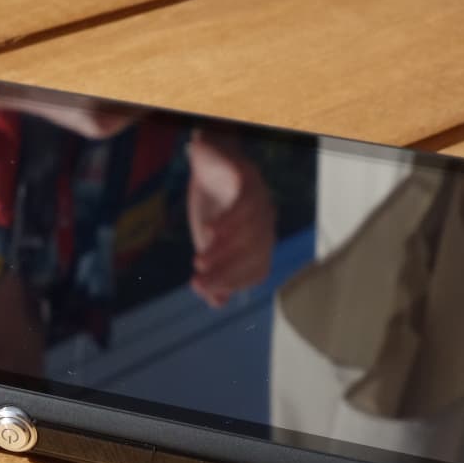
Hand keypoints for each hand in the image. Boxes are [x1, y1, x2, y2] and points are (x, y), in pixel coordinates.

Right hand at [185, 133, 275, 306]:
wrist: (208, 159)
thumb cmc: (212, 202)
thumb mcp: (209, 241)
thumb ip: (215, 268)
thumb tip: (217, 303)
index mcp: (260, 240)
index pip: (255, 270)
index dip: (232, 283)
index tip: (203, 289)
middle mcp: (266, 222)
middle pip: (254, 254)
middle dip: (226, 271)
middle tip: (197, 281)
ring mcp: (261, 199)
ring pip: (250, 231)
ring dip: (224, 249)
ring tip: (199, 260)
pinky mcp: (249, 178)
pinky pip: (245, 203)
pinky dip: (229, 220)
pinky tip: (208, 230)